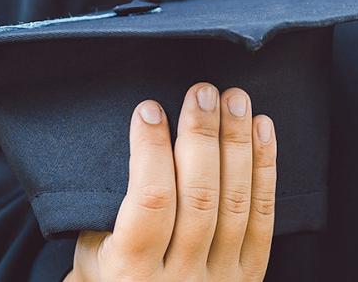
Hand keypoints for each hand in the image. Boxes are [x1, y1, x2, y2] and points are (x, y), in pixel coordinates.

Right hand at [66, 83, 277, 281]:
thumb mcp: (92, 254)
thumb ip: (111, 211)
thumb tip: (140, 143)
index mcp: (133, 272)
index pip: (151, 201)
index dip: (151, 150)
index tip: (150, 110)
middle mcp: (180, 278)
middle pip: (199, 196)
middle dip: (202, 136)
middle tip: (202, 93)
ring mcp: (219, 278)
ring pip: (234, 202)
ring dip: (237, 143)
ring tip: (234, 101)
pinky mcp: (248, 275)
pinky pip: (263, 217)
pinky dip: (264, 170)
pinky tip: (261, 131)